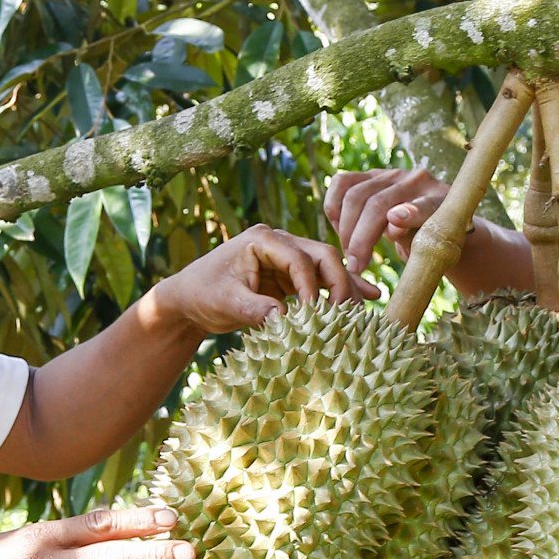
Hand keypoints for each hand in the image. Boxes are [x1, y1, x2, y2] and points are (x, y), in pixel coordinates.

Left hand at [148, 222, 378, 332]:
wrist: (188, 301)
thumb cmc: (202, 295)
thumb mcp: (225, 302)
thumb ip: (255, 309)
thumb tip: (286, 319)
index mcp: (262, 239)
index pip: (299, 259)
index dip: (311, 288)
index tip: (317, 316)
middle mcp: (279, 243)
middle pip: (322, 256)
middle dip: (339, 282)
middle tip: (350, 312)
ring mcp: (286, 258)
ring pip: (326, 267)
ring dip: (346, 286)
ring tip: (369, 304)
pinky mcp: (289, 276)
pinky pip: (320, 281)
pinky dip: (339, 290)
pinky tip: (368, 296)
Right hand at [324, 167, 459, 274]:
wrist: (428, 221)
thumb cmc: (430, 240)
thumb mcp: (429, 246)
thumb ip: (414, 235)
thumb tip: (394, 221)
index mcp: (439, 200)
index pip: (426, 205)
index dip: (412, 211)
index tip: (396, 221)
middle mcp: (415, 180)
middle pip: (377, 203)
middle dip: (360, 238)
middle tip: (355, 266)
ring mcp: (391, 174)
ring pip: (354, 194)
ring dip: (344, 227)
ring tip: (348, 253)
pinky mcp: (372, 174)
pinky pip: (342, 183)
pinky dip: (334, 207)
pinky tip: (339, 230)